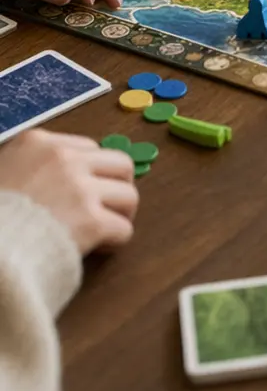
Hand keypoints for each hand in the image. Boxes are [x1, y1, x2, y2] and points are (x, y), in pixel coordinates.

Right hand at [0, 130, 138, 254]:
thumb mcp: (0, 172)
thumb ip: (27, 166)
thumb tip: (52, 178)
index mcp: (37, 143)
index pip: (89, 148)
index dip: (90, 171)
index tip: (83, 189)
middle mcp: (63, 159)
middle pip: (120, 165)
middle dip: (118, 186)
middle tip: (106, 206)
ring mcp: (79, 189)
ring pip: (129, 195)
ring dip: (120, 213)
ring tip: (104, 229)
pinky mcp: (91, 222)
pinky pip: (123, 228)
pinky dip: (115, 240)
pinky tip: (98, 248)